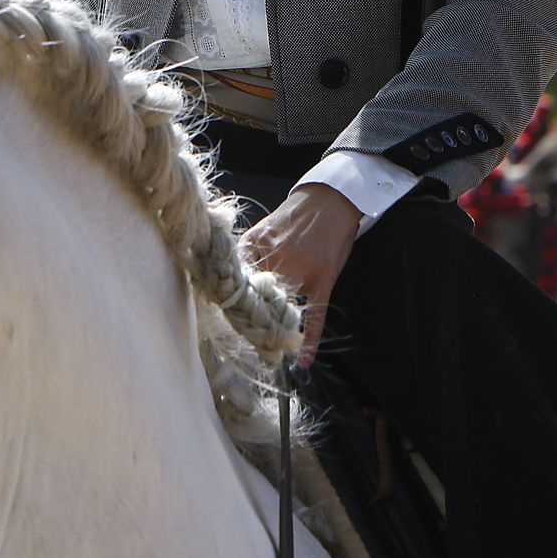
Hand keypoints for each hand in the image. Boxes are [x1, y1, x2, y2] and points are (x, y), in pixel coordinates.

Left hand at [241, 183, 360, 367]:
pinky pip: (316, 314)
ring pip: (284, 308)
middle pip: (259, 299)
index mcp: (256, 245)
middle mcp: (276, 257)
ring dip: (277, 328)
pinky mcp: (323, 278)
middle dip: (253, 321)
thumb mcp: (264, 230)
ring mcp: (302, 269)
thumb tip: (230, 278)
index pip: (238, 283)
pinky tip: (303, 358)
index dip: (232, 304)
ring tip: (269, 347)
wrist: (329, 199)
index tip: (227, 322)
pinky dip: (310, 338)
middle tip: (248, 340)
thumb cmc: (294, 216)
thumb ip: (248, 254)